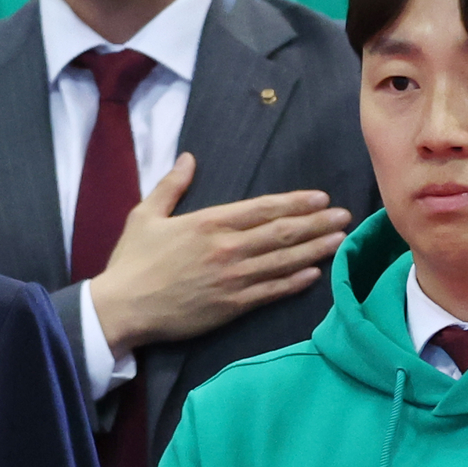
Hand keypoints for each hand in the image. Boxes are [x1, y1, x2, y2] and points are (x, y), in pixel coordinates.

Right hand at [86, 157, 351, 349]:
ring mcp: (232, 279)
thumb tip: (188, 158)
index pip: (263, 208)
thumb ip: (171, 186)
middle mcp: (226, 248)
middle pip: (282, 233)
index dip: (296, 202)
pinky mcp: (231, 306)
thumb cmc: (132, 262)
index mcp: (209, 222)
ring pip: (283, 261)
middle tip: (345, 217)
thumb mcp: (145, 215)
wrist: (122, 308)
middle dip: (317, 223)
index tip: (320, 198)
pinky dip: (295, 283)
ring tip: (339, 240)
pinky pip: (271, 292)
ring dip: (315, 250)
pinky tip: (315, 274)